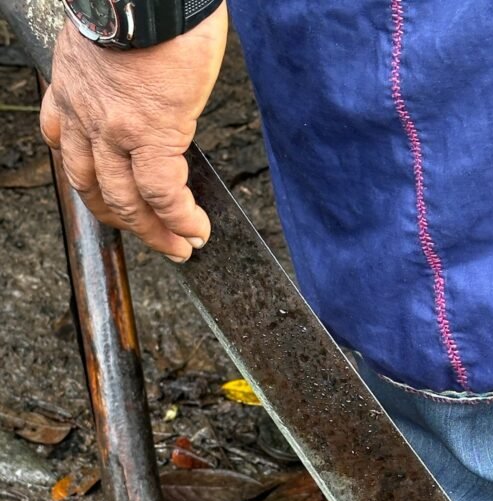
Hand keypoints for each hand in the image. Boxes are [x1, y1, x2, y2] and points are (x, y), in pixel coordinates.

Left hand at [40, 3, 227, 260]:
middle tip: (156, 239)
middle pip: (97, 188)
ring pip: (126, 199)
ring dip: (155, 231)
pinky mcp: (152, 132)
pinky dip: (180, 218)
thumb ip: (120, 75)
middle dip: (128, 222)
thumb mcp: (112, 39)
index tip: (119, 203)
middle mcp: (85, 114)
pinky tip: (197, 229)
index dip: (96, 186)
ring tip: (180, 245)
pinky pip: (163, 193)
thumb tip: (150, 94)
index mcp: (72, 89)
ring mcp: (115, 128)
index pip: (72, 154)